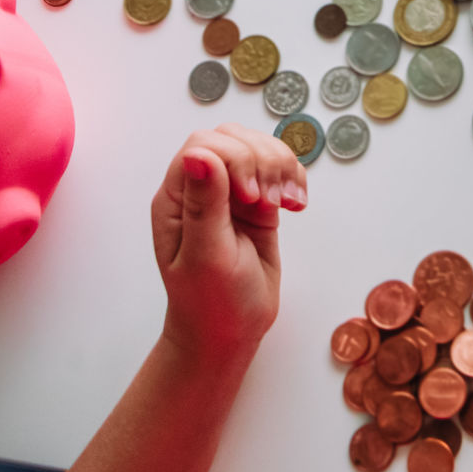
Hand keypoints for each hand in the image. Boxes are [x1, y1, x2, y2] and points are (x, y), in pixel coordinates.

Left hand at [152, 123, 307, 372]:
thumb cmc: (210, 303)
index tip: (250, 197)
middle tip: (270, 202)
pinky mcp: (257, 204)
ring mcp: (230, 195)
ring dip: (281, 167)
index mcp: (176, 199)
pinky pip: (278, 170)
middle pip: (234, 139)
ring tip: (286, 202)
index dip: (234, 159)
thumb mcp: (206, 257)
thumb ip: (205, 205)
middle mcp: (201, 189)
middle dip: (262, 160)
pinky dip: (294, 178)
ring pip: (259, 148)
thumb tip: (199, 154)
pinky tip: (296, 203)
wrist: (229, 332)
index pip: (204, 145)